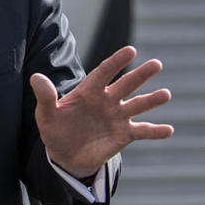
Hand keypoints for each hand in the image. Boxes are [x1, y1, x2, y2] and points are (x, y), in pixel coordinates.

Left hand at [31, 45, 172, 178]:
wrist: (65, 154)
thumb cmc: (55, 129)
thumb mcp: (46, 114)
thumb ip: (45, 96)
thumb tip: (35, 77)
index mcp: (88, 91)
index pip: (104, 72)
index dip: (116, 62)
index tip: (131, 50)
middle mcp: (107, 100)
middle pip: (125, 85)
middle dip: (141, 75)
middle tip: (157, 64)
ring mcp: (117, 117)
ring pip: (138, 105)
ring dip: (152, 100)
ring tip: (165, 94)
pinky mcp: (124, 134)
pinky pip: (142, 131)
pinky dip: (155, 131)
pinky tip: (169, 130)